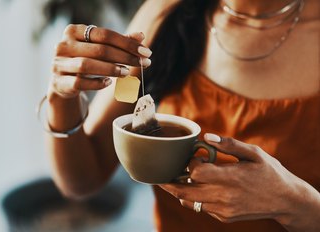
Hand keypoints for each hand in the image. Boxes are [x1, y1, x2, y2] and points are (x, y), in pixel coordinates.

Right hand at [49, 24, 151, 97]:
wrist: (62, 81)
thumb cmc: (85, 59)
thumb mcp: (99, 48)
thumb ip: (119, 42)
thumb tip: (141, 36)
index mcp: (73, 31)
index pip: (104, 34)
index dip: (127, 43)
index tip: (146, 52)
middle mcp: (63, 45)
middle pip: (99, 50)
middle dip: (124, 57)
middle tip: (142, 63)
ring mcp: (59, 64)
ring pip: (87, 65)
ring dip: (111, 69)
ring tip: (127, 72)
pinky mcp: (59, 82)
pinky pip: (79, 83)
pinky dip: (96, 83)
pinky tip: (109, 82)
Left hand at [160, 133, 301, 223]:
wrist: (285, 200)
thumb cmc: (269, 172)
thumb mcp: (254, 153)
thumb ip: (229, 144)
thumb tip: (207, 137)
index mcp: (231, 177)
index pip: (196, 171)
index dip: (191, 162)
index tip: (196, 156)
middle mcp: (224, 196)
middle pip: (184, 190)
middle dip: (169, 182)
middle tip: (161, 175)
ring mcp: (223, 209)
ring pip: (190, 201)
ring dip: (179, 190)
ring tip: (174, 180)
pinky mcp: (224, 217)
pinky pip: (201, 208)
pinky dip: (194, 198)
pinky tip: (196, 188)